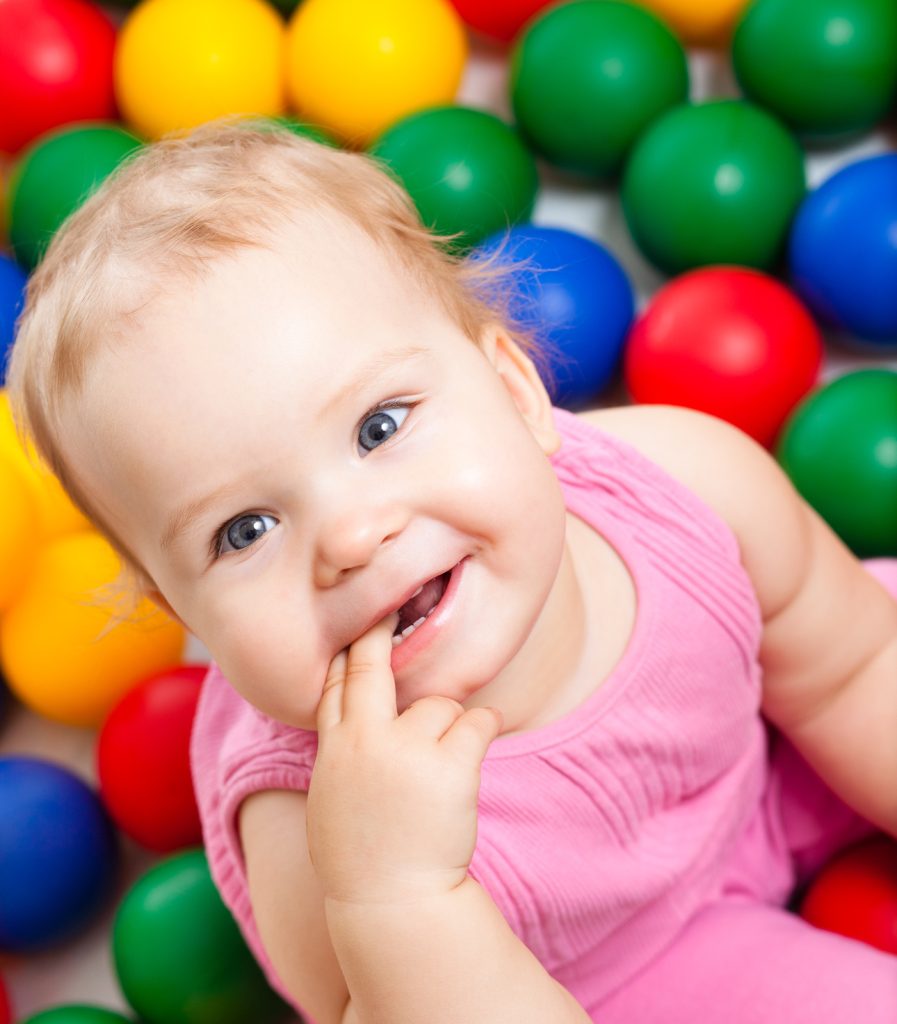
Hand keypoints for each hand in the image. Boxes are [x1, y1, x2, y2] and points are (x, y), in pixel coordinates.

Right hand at [306, 613, 502, 907]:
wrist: (392, 903)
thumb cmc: (362, 856)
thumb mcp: (331, 798)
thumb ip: (342, 751)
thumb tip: (352, 715)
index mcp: (333, 750)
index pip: (336, 683)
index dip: (349, 652)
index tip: (359, 627)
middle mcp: (365, 740)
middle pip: (371, 665)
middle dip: (381, 630)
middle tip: (395, 603)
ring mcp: (407, 749)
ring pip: (440, 704)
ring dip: (449, 728)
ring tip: (443, 769)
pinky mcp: (450, 764)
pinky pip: (478, 720)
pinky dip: (483, 729)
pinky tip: (475, 753)